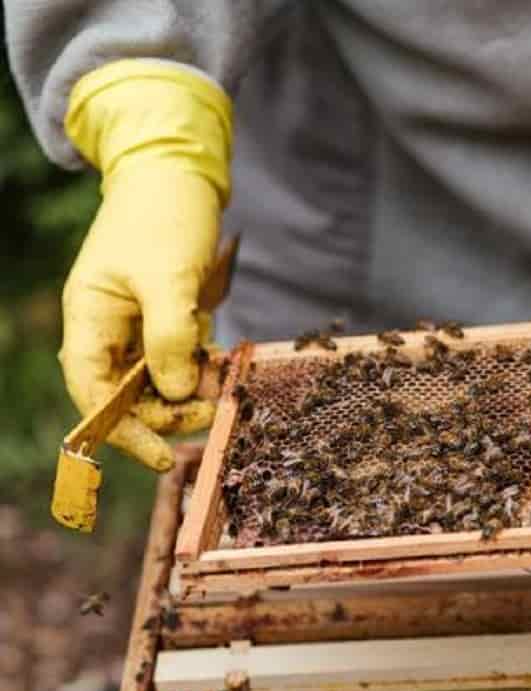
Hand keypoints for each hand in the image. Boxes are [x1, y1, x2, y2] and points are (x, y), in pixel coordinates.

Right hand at [61, 60, 232, 469]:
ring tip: (220, 378)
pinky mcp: (165, 318)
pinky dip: (199, 366)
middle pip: (127, 395)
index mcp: (89, 317)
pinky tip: (220, 358)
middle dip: (168, 410)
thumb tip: (174, 393)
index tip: (163, 455)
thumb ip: (169, 336)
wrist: (179, 175)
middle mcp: (107, 327)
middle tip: (212, 409)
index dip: (122, 430)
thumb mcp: (169, 277)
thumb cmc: (165, 218)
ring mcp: (136, 324)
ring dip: (188, 389)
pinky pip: (179, 358)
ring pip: (157, 381)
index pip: (93, 391)